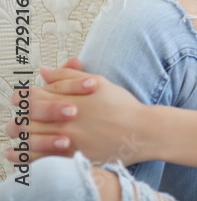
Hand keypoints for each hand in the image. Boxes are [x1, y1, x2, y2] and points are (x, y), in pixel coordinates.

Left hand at [5, 66, 146, 165]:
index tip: (27, 98)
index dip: (24, 97)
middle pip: (24, 119)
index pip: (30, 96)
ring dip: (20, 136)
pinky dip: (24, 155)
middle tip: (25, 116)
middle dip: (21, 116)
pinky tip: (21, 151)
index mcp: (67, 100)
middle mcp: (62, 121)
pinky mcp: (69, 157)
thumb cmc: (121, 106)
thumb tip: (44, 72)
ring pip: (27, 140)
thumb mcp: (97, 82)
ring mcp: (64, 141)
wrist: (140, 131)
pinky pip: (37, 159)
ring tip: (21, 133)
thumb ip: (67, 76)